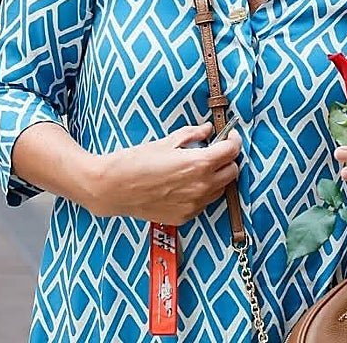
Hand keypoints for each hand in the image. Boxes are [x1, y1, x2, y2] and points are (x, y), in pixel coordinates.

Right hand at [89, 122, 241, 224]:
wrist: (113, 188)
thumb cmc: (136, 161)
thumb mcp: (167, 142)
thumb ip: (192, 135)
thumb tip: (208, 130)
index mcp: (199, 164)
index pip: (231, 151)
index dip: (233, 140)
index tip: (230, 135)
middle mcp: (201, 187)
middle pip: (232, 171)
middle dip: (228, 159)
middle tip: (216, 150)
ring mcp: (194, 205)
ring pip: (220, 189)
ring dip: (217, 176)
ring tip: (200, 167)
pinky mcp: (185, 216)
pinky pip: (204, 202)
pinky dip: (203, 192)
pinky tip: (188, 183)